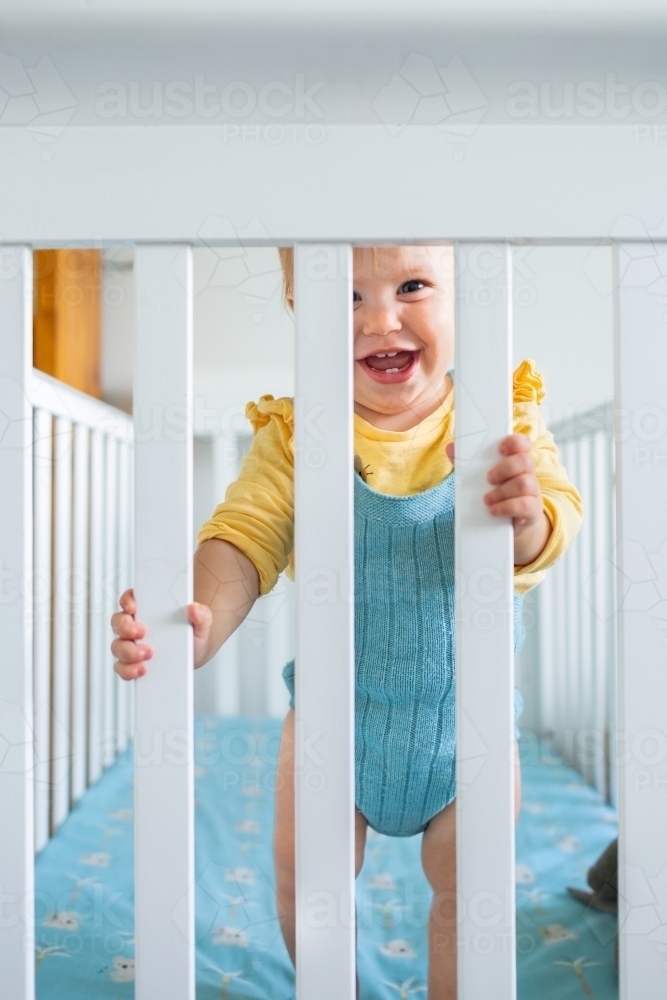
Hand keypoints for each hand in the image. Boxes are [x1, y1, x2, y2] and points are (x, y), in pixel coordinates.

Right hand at [111, 588, 212, 679]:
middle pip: (118, 622)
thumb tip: (195, 609)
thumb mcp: (201, 623)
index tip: (132, 607)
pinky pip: (122, 667)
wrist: (195, 654)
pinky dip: (128, 670)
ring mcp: (132, 644)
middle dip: (126, 627)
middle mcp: (135, 625)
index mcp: (148, 609)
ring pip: (118, 646)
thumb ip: (202, 615)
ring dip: (128, 651)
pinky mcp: (133, 663)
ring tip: (149, 654)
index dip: (127, 601)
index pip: (130, 598)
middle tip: (142, 632)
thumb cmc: (193, 633)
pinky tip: (142, 670)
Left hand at [445, 434, 550, 564]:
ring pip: (524, 483)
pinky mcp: (532, 509)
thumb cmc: (495, 492)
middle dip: (504, 468)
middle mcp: (527, 472)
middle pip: (524, 461)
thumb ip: (466, 463)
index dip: (515, 442)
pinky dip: (506, 507)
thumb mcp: (481, 478)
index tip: (501, 448)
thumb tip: (451, 448)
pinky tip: (494, 510)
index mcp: (515, 460)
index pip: (523, 443)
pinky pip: (525, 505)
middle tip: (488, 479)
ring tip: (486, 500)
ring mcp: (532, 490)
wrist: (508, 522)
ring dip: (502, 491)